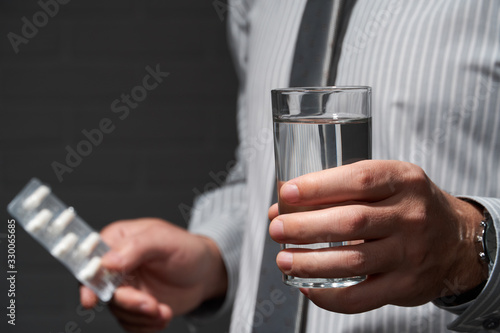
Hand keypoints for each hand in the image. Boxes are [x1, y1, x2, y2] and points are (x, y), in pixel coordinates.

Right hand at [80, 218, 226, 331]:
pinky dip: (146, 325)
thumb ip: (136, 247)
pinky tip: (163, 315)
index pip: (90, 259)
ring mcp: (124, 288)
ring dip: (142, 316)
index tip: (92, 298)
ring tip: (164, 310)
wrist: (205, 273)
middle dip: (128, 302)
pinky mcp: (133, 307)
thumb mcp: (164, 240)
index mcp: (116, 241)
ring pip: (117, 311)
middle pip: (103, 291)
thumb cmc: (186, 249)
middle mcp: (115, 266)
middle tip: (151, 305)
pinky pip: (129, 324)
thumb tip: (107, 261)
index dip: (88, 279)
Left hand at [268, 160, 486, 313]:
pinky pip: (361, 298)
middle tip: (277, 229)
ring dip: (310, 263)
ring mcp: (410, 253)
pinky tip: (308, 287)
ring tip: (284, 259)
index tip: (287, 193)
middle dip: (305, 227)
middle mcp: (410, 216)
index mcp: (403, 180)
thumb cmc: (409, 206)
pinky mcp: (406, 286)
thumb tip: (283, 207)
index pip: (358, 180)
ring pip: (352, 261)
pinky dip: (328, 296)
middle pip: (350, 222)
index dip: (318, 186)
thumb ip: (341, 190)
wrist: (457, 240)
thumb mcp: (387, 183)